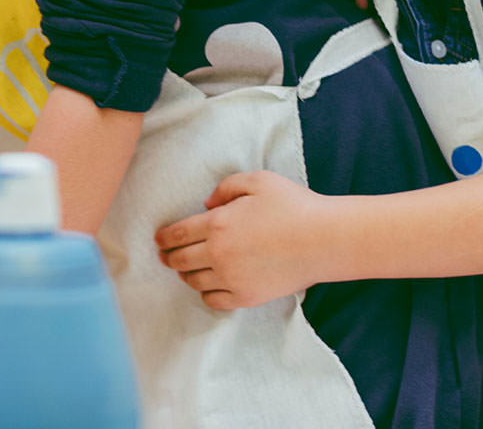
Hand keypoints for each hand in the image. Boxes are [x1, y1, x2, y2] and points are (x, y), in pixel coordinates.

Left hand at [154, 171, 326, 310]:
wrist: (324, 240)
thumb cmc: (294, 205)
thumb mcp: (258, 181)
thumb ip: (226, 188)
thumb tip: (207, 205)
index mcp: (218, 223)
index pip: (177, 234)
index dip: (163, 237)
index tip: (158, 239)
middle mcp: (219, 254)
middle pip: (180, 260)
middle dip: (169, 256)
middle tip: (165, 255)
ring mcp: (232, 278)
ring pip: (194, 281)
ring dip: (186, 275)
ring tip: (186, 270)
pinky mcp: (247, 296)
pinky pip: (214, 300)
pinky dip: (206, 294)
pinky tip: (209, 286)